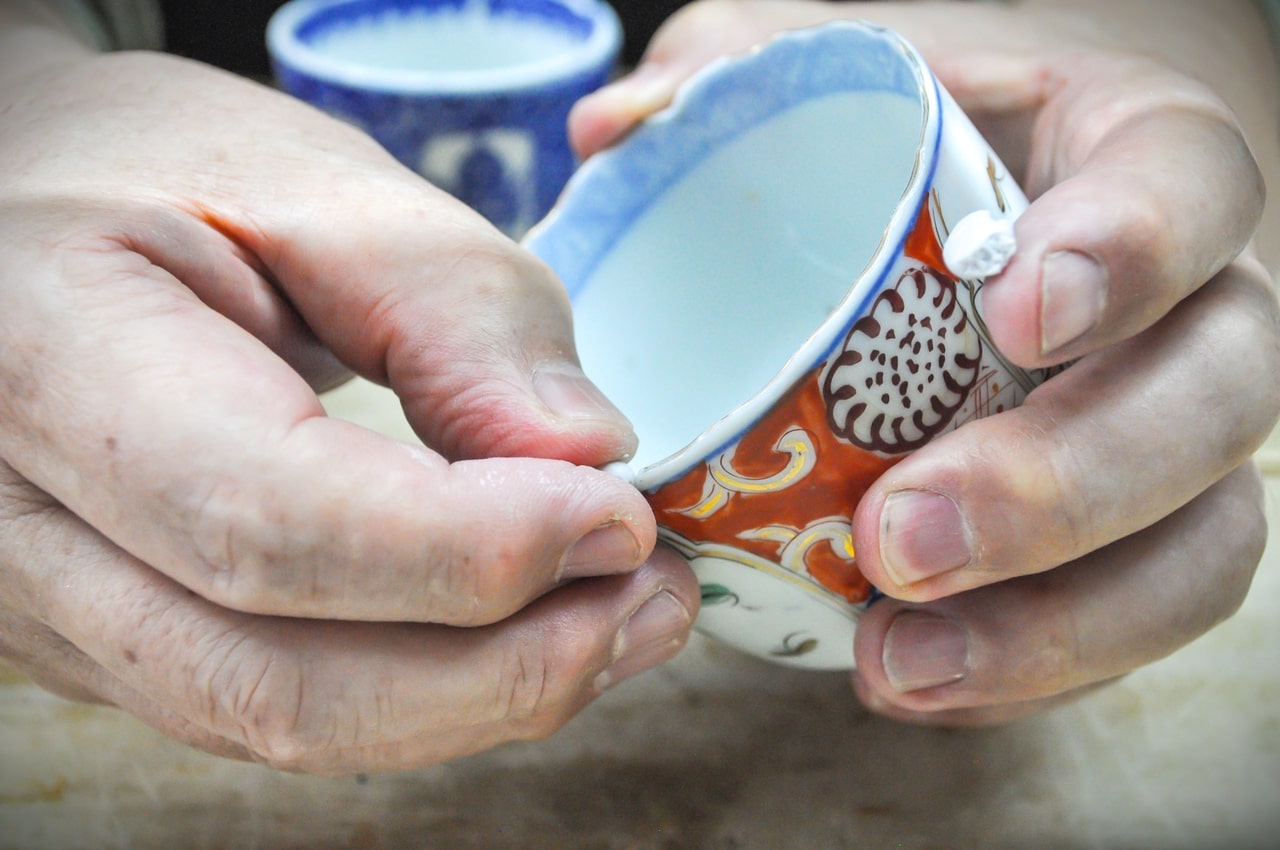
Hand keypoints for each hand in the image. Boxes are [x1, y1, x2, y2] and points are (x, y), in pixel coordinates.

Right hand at [0, 43, 697, 772]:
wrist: (27, 218)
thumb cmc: (152, 169)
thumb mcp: (311, 184)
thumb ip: (452, 308)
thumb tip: (586, 456)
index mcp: (51, 361)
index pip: (269, 517)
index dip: (468, 549)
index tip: (619, 519)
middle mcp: (22, 523)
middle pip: (278, 680)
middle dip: (503, 668)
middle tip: (652, 600)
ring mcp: (53, 604)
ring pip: (282, 722)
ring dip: (482, 699)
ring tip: (622, 622)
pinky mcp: (112, 636)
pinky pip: (277, 704)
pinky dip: (424, 692)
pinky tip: (527, 634)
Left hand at [570, 0, 1279, 723]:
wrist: (1004, 244)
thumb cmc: (911, 156)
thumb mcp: (826, 83)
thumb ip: (734, 80)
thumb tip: (611, 132)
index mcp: (1134, 156)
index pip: (1188, 184)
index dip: (1133, 250)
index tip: (1019, 315)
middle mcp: (1191, 309)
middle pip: (1212, 401)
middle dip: (1069, 486)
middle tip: (901, 539)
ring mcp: (1175, 439)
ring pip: (1198, 547)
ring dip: (1057, 625)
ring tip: (896, 657)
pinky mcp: (1133, 544)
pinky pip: (1127, 627)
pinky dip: (1023, 670)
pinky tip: (907, 676)